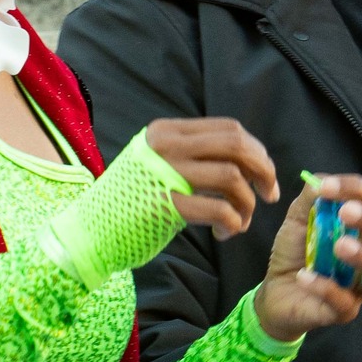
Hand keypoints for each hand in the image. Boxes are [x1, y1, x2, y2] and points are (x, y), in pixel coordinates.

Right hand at [144, 118, 279, 240]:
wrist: (91, 232)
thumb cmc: (133, 203)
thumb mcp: (160, 166)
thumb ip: (195, 157)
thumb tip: (249, 162)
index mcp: (167, 132)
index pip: (228, 128)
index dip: (257, 150)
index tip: (266, 175)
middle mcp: (167, 146)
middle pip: (236, 145)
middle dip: (263, 170)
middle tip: (269, 195)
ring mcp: (165, 174)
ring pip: (232, 176)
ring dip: (247, 203)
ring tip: (240, 221)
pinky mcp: (167, 206)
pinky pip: (220, 208)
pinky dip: (234, 222)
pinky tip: (226, 233)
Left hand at [253, 174, 361, 341]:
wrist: (275, 290)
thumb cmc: (296, 251)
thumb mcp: (298, 218)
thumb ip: (311, 198)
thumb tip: (321, 182)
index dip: (359, 189)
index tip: (327, 188)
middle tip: (344, 212)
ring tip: (339, 246)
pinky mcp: (345, 311)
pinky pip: (348, 303)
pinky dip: (327, 288)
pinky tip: (304, 276)